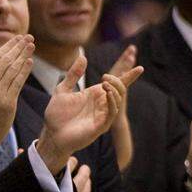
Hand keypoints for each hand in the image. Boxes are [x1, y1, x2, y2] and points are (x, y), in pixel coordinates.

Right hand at [0, 35, 33, 168]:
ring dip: (24, 55)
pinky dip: (25, 71)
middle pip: (6, 60)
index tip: (17, 38)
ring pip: (14, 69)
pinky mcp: (8, 102)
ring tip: (32, 45)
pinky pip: (18, 83)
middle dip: (18, 47)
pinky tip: (30, 62)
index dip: (8, 46)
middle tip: (29, 37)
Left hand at [36, 54, 142, 171]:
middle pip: (120, 90)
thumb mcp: (63, 89)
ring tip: (105, 83)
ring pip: (118, 100)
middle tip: (105, 77)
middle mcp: (102, 104)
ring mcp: (102, 115)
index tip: (140, 68)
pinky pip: (111, 112)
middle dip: (118, 80)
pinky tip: (107, 93)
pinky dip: (112, 101)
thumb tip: (82, 56)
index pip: (116, 84)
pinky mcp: (101, 125)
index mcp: (95, 95)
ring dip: (115, 89)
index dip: (129, 76)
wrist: (51, 134)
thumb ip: (73, 74)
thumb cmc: (57, 115)